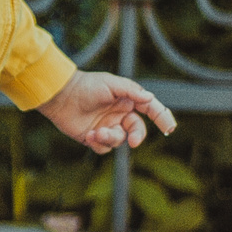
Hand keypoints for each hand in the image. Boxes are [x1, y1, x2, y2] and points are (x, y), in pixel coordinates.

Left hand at [36, 69, 174, 154]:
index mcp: (127, 101)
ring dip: (110, 138)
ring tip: (96, 132)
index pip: (150, 110)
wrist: (61, 96)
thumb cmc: (86, 86)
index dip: (162, 118)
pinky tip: (88, 134)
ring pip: (120, 141)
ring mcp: (107, 127)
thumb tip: (150, 98)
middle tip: (132, 141)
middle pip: (137, 130)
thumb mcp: (111, 84)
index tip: (170, 128)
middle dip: (137, 136)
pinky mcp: (94, 138)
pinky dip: (97, 143)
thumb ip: (132, 91)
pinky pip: (104, 147)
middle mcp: (120, 115)